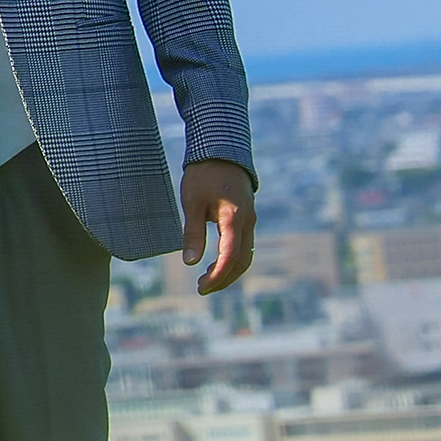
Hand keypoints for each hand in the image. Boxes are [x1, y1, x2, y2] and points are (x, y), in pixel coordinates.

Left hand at [181, 159, 255, 293]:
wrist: (221, 151)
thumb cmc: (203, 175)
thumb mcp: (192, 203)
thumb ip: (193, 233)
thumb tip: (190, 262)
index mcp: (235, 219)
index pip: (230, 257)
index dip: (217, 276)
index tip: (201, 287)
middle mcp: (248, 222)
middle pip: (242, 261)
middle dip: (224, 279)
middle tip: (202, 289)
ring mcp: (250, 220)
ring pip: (246, 255)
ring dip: (229, 271)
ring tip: (207, 280)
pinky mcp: (247, 218)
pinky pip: (244, 245)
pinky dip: (233, 260)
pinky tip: (216, 264)